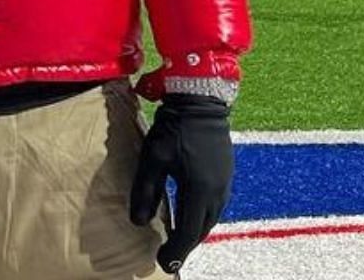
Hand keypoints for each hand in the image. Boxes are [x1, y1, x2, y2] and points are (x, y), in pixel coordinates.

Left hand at [130, 94, 233, 274]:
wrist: (202, 100)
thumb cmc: (175, 128)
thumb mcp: (153, 159)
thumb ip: (145, 192)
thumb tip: (137, 222)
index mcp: (200, 192)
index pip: (188, 234)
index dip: (175, 252)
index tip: (162, 263)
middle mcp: (217, 192)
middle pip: (202, 230)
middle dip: (185, 245)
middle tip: (169, 255)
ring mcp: (225, 183)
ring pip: (211, 219)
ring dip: (195, 232)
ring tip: (178, 239)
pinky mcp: (226, 174)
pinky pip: (216, 206)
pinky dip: (202, 217)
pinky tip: (191, 214)